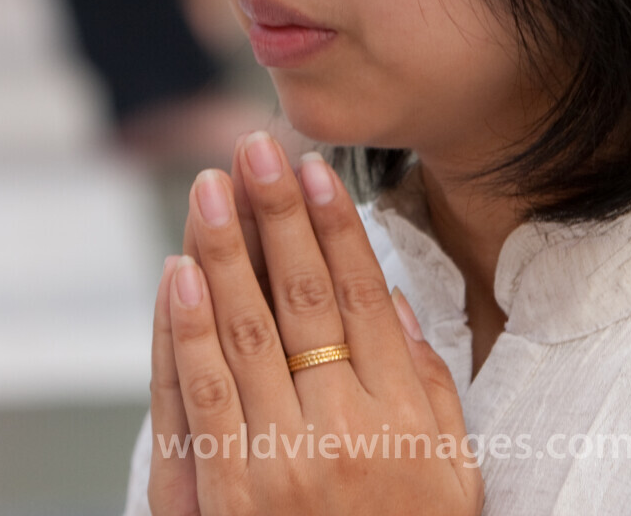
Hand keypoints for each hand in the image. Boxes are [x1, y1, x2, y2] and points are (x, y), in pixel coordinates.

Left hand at [147, 133, 483, 515]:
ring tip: (209, 189)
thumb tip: (396, 301)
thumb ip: (427, 385)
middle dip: (274, 214)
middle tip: (253, 150)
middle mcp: (345, 430)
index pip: (363, 295)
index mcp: (404, 417)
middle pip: (301, 298)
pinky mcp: (225, 497)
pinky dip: (185, 329)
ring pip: (245, 331)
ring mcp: (280, 463)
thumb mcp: (449, 470)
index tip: (314, 168)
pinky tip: (180, 274)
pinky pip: (202, 396)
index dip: (334, 225)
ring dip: (223, 250)